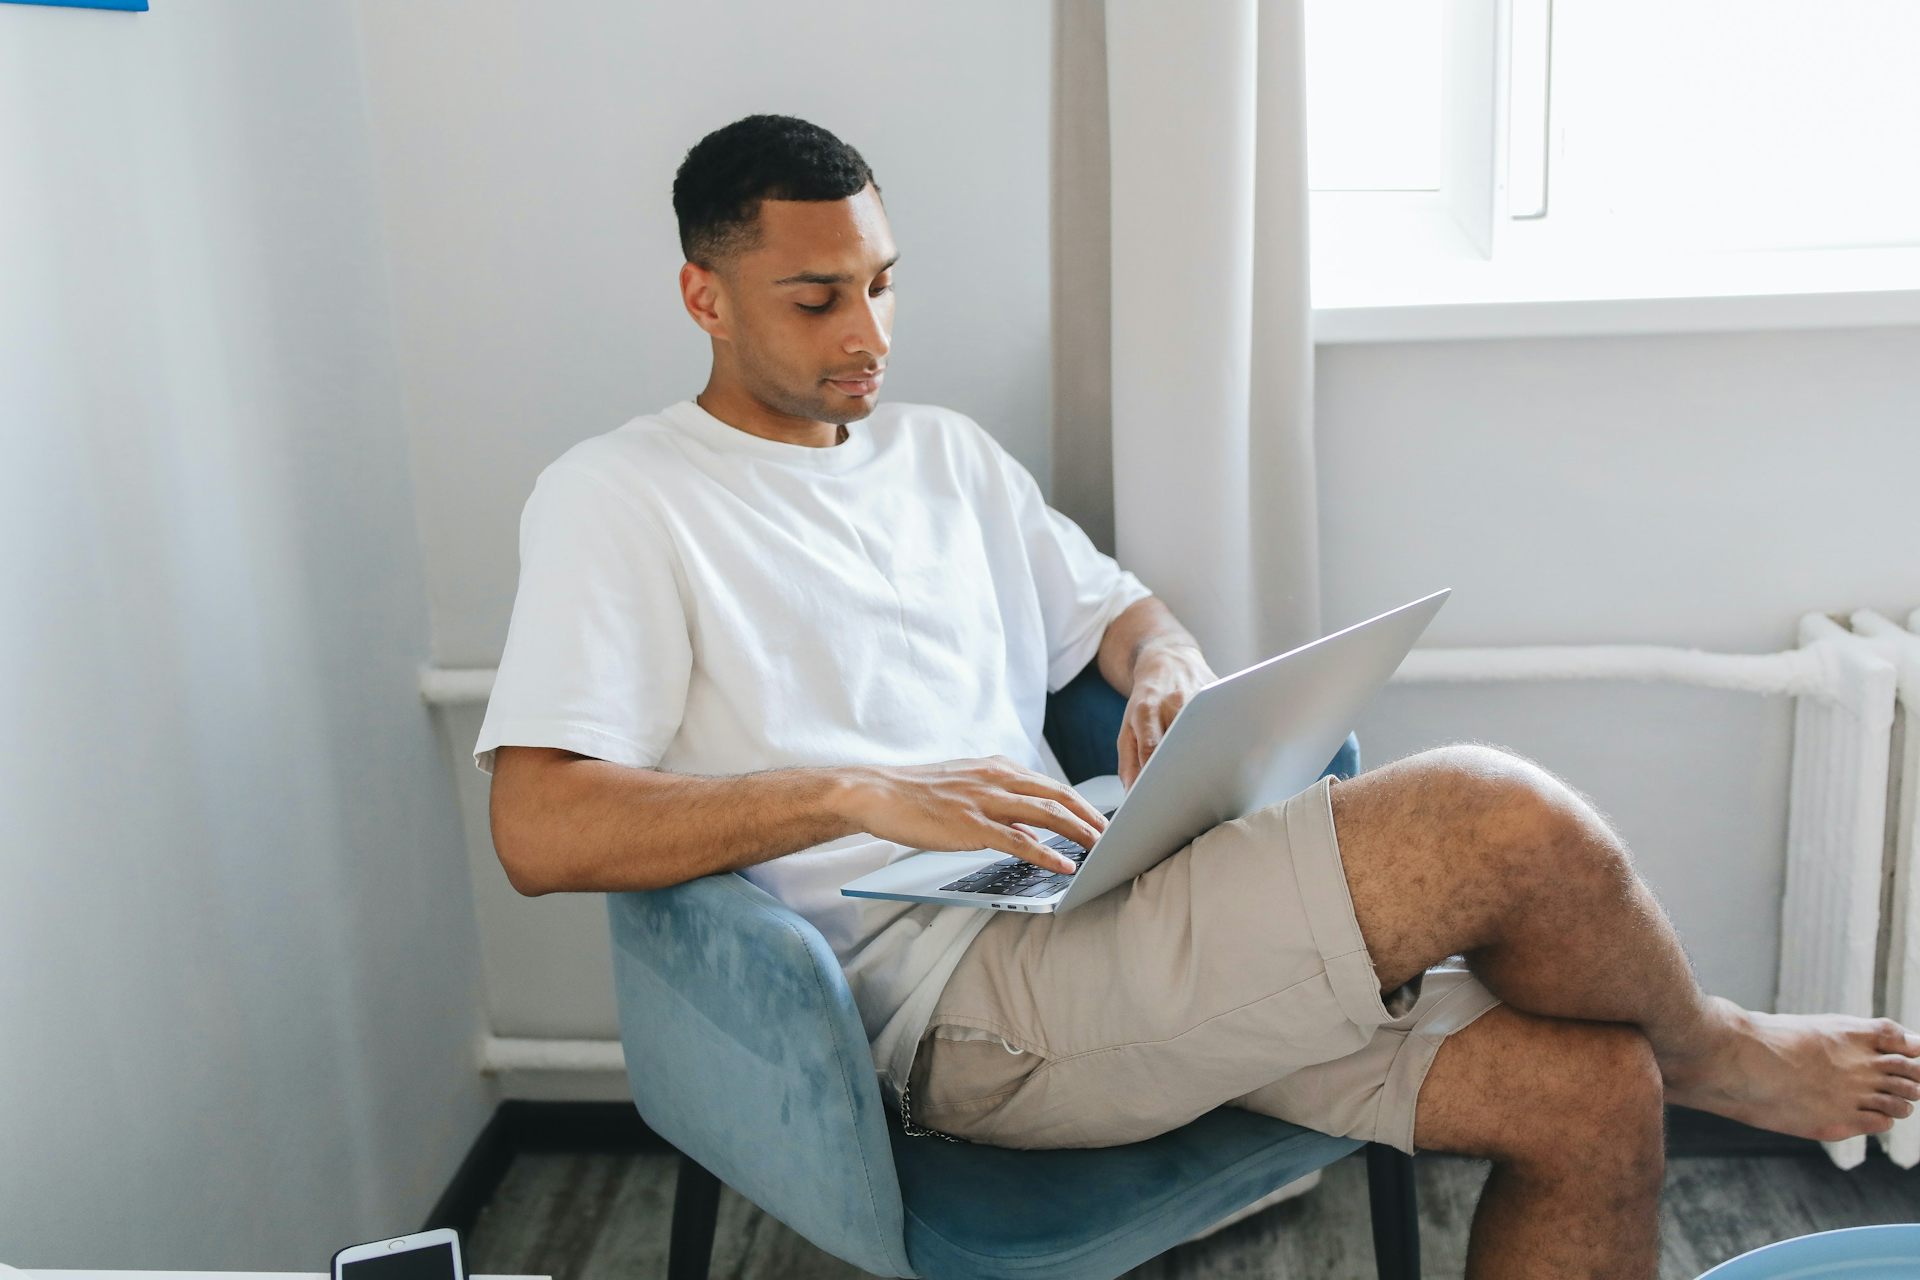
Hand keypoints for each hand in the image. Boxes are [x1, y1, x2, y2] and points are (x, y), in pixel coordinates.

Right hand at [842, 755, 1109, 874]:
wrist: (879, 793)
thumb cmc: (918, 794)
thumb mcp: (966, 787)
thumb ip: (1000, 803)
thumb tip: (1032, 828)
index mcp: (997, 767)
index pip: (1051, 784)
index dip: (1081, 803)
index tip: (1101, 819)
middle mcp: (996, 778)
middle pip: (1058, 796)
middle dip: (1091, 817)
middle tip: (1116, 835)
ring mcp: (985, 801)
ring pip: (1046, 814)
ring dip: (1080, 833)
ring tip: (1102, 849)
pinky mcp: (971, 825)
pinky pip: (1018, 840)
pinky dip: (1046, 853)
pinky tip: (1064, 865)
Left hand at [1118, 644, 1217, 789]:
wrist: (1168, 659)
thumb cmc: (1147, 700)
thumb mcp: (1128, 726)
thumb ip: (1129, 761)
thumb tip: (1131, 794)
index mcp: (1146, 710)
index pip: (1151, 748)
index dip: (1154, 774)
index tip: (1157, 797)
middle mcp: (1173, 701)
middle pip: (1182, 743)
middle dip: (1183, 770)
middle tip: (1186, 795)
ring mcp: (1199, 694)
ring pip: (1208, 734)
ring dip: (1209, 756)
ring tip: (1210, 778)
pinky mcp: (1219, 692)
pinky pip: (1225, 721)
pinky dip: (1226, 739)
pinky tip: (1227, 752)